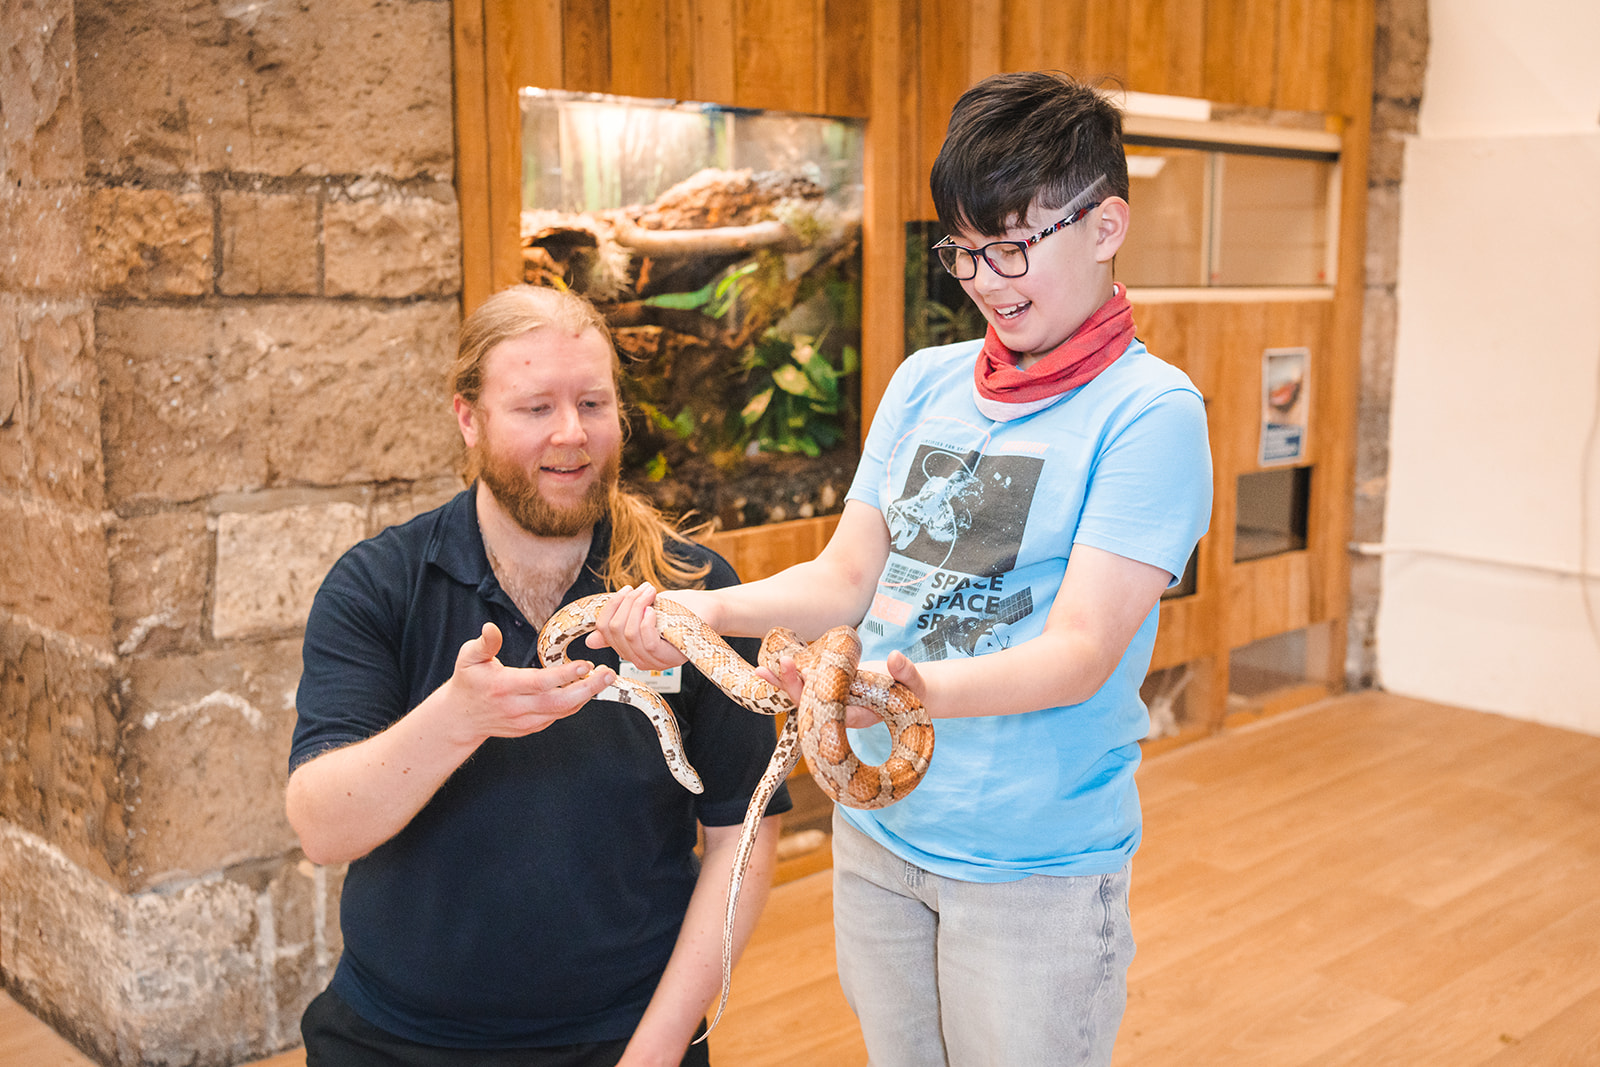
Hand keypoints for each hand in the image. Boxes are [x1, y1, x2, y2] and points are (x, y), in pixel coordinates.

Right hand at [446, 623, 614, 743]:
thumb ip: (484, 644)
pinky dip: (574, 704)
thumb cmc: (468, 683)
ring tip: (604, 678)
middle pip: (559, 702)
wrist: (462, 718)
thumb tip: (490, 627)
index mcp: (504, 688)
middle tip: (608, 674)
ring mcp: (526, 721)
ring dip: (585, 696)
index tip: (586, 663)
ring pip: (562, 711)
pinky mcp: (531, 727)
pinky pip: (558, 716)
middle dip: (588, 689)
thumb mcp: (468, 658)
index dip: (565, 674)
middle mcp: (517, 707)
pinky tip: (587, 689)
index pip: (540, 682)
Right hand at [587, 583, 711, 670]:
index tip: (626, 590)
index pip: (603, 631)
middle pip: (613, 631)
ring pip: (628, 634)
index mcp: (630, 648)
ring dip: (637, 606)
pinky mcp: (669, 658)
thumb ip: (620, 622)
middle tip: (645, 588)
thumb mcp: (644, 612)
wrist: (708, 609)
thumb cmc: (678, 609)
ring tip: (651, 593)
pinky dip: (646, 622)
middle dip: (626, 603)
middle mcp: (639, 660)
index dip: (610, 607)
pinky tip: (654, 610)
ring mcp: (654, 662)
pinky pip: (646, 641)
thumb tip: (591, 640)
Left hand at [761, 650, 926, 728]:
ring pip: (803, 698)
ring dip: (783, 684)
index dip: (816, 695)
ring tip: (761, 670)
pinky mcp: (830, 695)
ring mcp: (833, 706)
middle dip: (793, 687)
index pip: (832, 709)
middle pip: (810, 705)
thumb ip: (906, 672)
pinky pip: (805, 689)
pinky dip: (790, 679)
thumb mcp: (915, 683)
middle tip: (780, 665)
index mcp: (858, 715)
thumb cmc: (914, 693)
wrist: (910, 698)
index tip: (807, 677)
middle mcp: (840, 714)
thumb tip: (895, 657)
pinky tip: (772, 667)